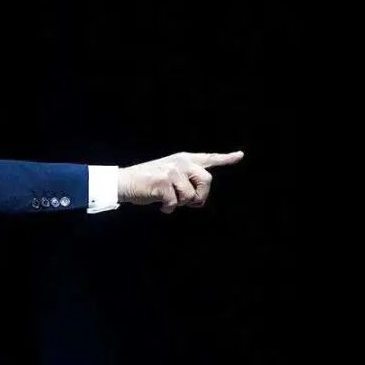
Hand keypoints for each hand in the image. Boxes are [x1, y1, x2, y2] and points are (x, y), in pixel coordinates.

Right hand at [117, 151, 243, 213]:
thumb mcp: (170, 177)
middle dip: (200, 196)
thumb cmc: (148, 183)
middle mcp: (181, 162)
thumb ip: (186, 182)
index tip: (240, 155)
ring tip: (167, 199)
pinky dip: (167, 209)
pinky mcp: (164, 182)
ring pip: (190, 196)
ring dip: (180, 204)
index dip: (225, 158)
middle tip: (188, 203)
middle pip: (207, 180)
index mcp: (184, 159)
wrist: (124, 182)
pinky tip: (159, 204)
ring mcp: (172, 171)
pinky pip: (174, 203)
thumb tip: (199, 200)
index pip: (209, 158)